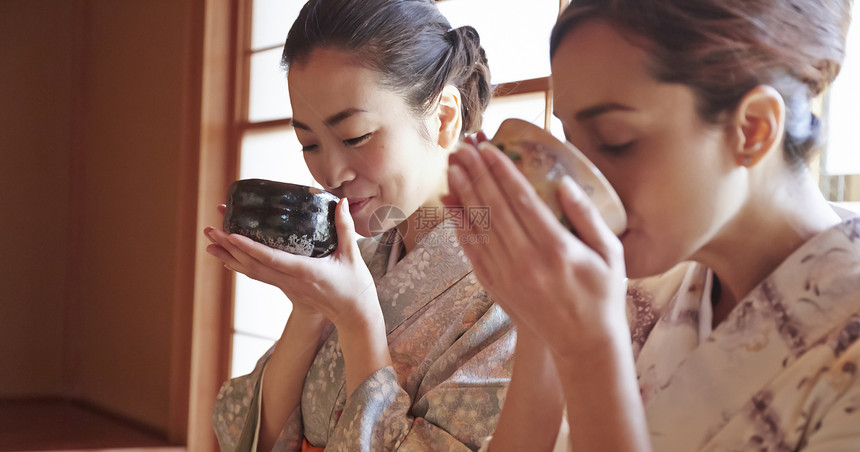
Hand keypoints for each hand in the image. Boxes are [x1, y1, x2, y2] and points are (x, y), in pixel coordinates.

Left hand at [204, 198, 380, 327]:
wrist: (353, 315)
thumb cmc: (354, 286)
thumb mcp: (352, 255)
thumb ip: (345, 227)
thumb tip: (341, 202)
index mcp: (305, 272)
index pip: (271, 259)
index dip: (249, 247)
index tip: (231, 235)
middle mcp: (291, 280)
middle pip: (252, 264)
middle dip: (229, 247)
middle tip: (211, 230)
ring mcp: (287, 286)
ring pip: (251, 272)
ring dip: (229, 257)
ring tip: (210, 243)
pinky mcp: (286, 287)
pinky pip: (258, 276)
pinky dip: (241, 266)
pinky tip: (228, 258)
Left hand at [444, 139, 627, 361]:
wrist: (583, 343)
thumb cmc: (603, 293)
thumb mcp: (610, 252)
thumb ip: (587, 216)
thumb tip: (564, 183)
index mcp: (557, 248)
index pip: (521, 200)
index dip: (502, 171)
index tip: (489, 148)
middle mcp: (527, 260)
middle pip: (494, 208)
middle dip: (477, 173)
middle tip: (463, 147)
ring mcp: (507, 274)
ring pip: (479, 226)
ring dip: (463, 194)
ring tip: (453, 166)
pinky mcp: (496, 286)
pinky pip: (473, 249)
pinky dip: (460, 225)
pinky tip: (452, 204)